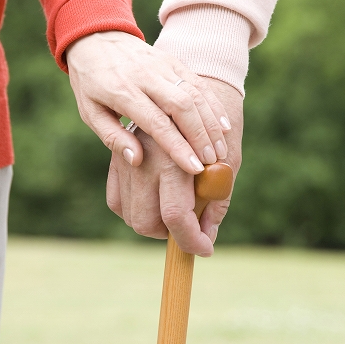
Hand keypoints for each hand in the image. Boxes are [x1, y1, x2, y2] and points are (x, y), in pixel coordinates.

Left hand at [66, 31, 230, 174]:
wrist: (95, 37)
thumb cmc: (91, 84)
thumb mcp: (90, 112)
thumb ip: (113, 137)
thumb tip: (137, 161)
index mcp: (122, 91)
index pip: (157, 122)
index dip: (178, 147)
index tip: (194, 168)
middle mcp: (146, 76)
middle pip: (182, 106)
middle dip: (201, 136)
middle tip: (212, 161)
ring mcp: (162, 65)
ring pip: (195, 93)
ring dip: (211, 123)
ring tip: (220, 150)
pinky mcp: (173, 61)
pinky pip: (198, 83)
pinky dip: (213, 105)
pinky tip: (223, 126)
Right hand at [106, 77, 242, 255]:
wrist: (191, 94)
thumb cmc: (217, 131)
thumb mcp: (228, 162)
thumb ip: (218, 200)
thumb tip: (207, 234)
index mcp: (174, 158)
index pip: (177, 215)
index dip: (193, 241)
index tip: (206, 249)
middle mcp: (144, 160)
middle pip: (147, 223)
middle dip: (172, 235)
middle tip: (191, 226)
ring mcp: (126, 160)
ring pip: (131, 217)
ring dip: (155, 224)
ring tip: (177, 208)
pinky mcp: (116, 159)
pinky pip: (118, 202)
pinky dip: (135, 211)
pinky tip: (156, 201)